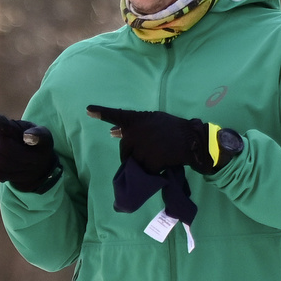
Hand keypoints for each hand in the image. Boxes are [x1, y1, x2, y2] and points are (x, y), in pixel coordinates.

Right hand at [0, 110, 57, 192]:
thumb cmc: (39, 147)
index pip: (0, 122)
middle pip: (3, 147)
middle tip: (33, 156)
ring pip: (1, 163)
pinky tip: (19, 170)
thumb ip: (38, 134)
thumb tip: (27, 137)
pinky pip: (0, 174)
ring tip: (27, 163)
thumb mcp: (45, 137)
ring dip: (19, 166)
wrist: (36, 165)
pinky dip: (13, 175)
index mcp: (12, 127)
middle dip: (21, 154)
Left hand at [85, 104, 240, 174]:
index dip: (101, 113)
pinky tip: (161, 162)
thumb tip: (113, 133)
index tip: (88, 110)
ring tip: (158, 154)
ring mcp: (142, 147)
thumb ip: (133, 127)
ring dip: (141, 162)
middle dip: (131, 154)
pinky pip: (143, 170)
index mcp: (137, 120)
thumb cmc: (172, 129)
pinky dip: (151, 170)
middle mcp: (136, 132)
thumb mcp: (152, 122)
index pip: (117, 115)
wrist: (192, 140)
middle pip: (124, 149)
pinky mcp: (149, 161)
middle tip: (149, 151)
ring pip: (133, 161)